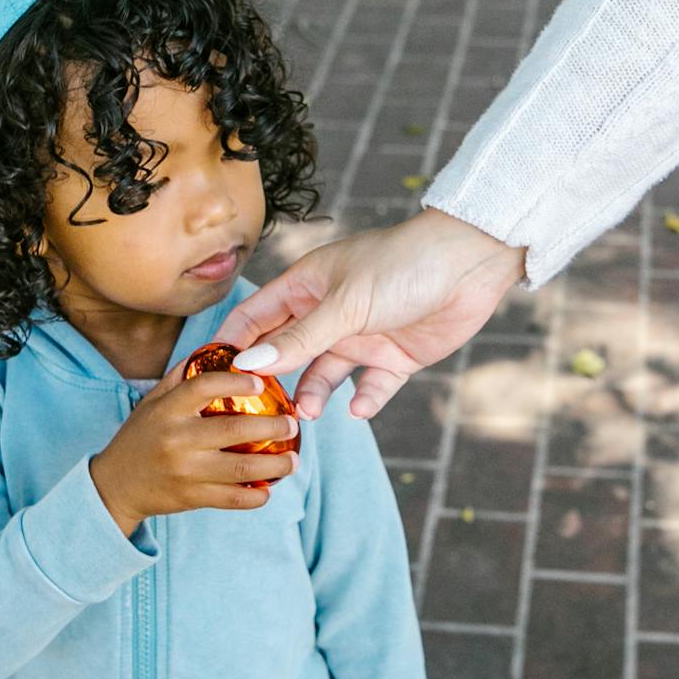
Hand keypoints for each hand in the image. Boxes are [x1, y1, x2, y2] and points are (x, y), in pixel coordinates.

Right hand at [87, 363, 299, 533]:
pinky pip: (232, 499)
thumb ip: (182, 379)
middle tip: (292, 423)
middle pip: (235, 430)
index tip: (262, 380)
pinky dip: (256, 497)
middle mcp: (176, 439)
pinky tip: (268, 489)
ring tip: (292, 459)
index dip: (238, 381)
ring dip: (275, 465)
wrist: (114, 487)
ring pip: (242, 468)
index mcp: (167, 410)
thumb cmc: (140, 438)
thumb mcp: (153, 403)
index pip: (205, 386)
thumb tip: (218, 351)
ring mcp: (185, 471)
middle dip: (273, 426)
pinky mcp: (191, 498)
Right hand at [214, 209, 526, 420]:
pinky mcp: (395, 356)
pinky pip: (370, 386)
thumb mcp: (345, 304)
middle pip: (287, 351)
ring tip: (306, 413)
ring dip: (313, 394)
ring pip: (324, 374)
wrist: (470, 264)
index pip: (255, 315)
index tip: (208, 376)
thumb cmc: (402, 265)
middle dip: (271, 380)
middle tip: (257, 412)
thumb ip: (301, 338)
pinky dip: (363, 400)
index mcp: (307, 286)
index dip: (232, 342)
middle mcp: (329, 312)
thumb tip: (250, 364)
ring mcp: (362, 335)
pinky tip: (357, 410)